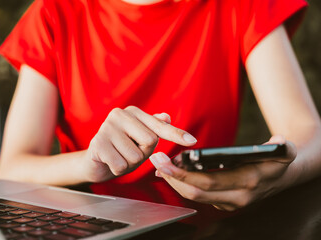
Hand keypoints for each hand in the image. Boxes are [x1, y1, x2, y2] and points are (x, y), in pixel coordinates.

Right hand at [84, 106, 196, 181]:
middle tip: (128, 151)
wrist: (94, 162)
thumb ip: (153, 128)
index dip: (176, 134)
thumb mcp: (139, 140)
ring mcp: (107, 127)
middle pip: (150, 141)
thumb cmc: (120, 149)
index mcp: (133, 112)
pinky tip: (109, 161)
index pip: (159, 125)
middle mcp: (119, 114)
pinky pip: (121, 165)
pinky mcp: (97, 143)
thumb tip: (167, 117)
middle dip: (142, 153)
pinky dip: (118, 169)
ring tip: (118, 156)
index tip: (193, 141)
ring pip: (136, 156)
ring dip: (129, 163)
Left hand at [150, 135, 296, 210]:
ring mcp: (227, 202)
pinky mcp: (222, 202)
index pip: (208, 183)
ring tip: (159, 164)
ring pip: (193, 195)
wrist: (282, 177)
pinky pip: (197, 194)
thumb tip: (277, 142)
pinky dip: (181, 183)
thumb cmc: (279, 161)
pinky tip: (170, 172)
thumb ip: (284, 147)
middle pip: (194, 192)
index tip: (165, 161)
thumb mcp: (286, 151)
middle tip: (155, 159)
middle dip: (171, 177)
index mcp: (246, 183)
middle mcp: (235, 198)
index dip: (183, 174)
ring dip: (174, 181)